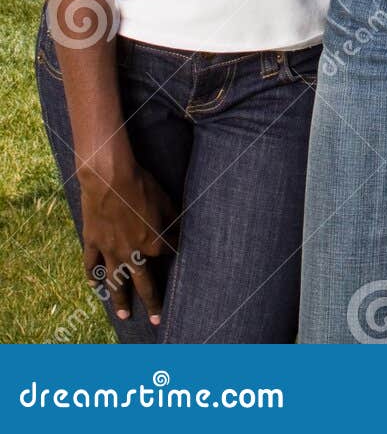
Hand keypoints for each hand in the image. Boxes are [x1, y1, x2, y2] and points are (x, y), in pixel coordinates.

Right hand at [78, 153, 175, 324]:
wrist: (109, 178)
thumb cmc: (141, 185)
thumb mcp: (165, 201)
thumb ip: (173, 218)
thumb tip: (182, 226)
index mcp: (154, 244)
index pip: (169, 254)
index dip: (175, 254)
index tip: (179, 257)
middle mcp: (133, 254)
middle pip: (145, 283)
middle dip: (153, 303)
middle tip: (158, 321)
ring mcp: (111, 251)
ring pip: (116, 282)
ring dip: (121, 301)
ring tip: (124, 315)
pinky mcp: (93, 242)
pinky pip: (91, 265)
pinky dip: (92, 277)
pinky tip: (94, 287)